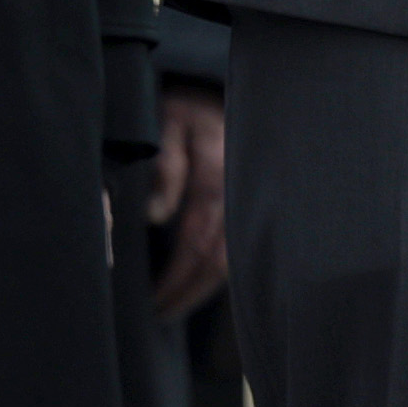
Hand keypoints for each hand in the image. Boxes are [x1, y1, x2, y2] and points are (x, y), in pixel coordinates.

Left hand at [146, 77, 227, 317]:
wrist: (220, 90)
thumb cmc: (186, 107)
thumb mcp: (167, 122)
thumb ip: (165, 166)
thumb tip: (156, 216)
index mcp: (216, 179)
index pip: (198, 245)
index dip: (177, 280)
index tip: (154, 302)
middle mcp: (239, 198)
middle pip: (218, 263)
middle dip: (188, 293)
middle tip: (159, 315)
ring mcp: (250, 204)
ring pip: (234, 261)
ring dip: (204, 289)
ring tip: (174, 307)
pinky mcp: (253, 209)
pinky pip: (241, 249)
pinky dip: (221, 273)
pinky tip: (201, 285)